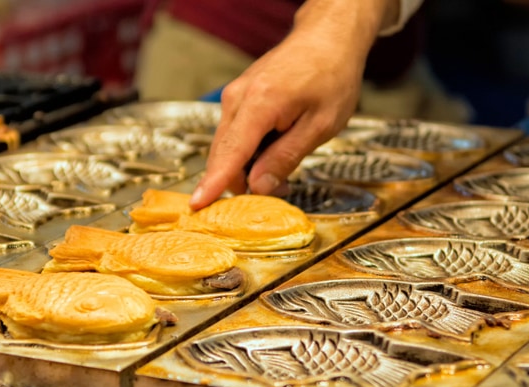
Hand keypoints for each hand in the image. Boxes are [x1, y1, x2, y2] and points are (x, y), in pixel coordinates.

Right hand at [189, 0, 388, 209]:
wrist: (327, 39)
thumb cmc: (331, 77)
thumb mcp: (320, 126)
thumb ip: (286, 157)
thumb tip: (259, 186)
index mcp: (260, 103)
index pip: (231, 153)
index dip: (214, 183)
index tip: (197, 205)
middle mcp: (238, 98)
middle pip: (224, 154)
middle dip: (241, 182)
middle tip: (277, 193)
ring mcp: (235, 96)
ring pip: (228, 146)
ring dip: (247, 167)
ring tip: (281, 171)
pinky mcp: (238, 97)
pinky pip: (234, 134)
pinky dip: (248, 151)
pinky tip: (273, 152)